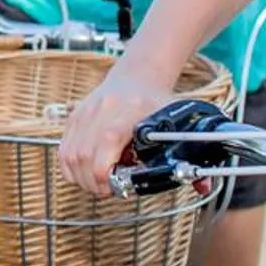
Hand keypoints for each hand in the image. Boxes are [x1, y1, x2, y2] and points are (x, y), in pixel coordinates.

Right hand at [57, 63, 182, 196]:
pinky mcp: (74, 118)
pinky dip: (71, 169)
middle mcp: (103, 109)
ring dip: (82, 178)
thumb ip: (190, 156)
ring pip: (70, 155)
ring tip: (100, 183)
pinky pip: (63, 151)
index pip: (107, 140)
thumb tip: (202, 185)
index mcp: (130, 110)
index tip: (115, 186)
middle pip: (84, 154)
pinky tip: (86, 174)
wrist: (137, 76)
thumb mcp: (176, 123)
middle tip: (110, 190)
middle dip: (94, 182)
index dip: (105, 170)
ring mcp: (85, 113)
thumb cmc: (157, 103)